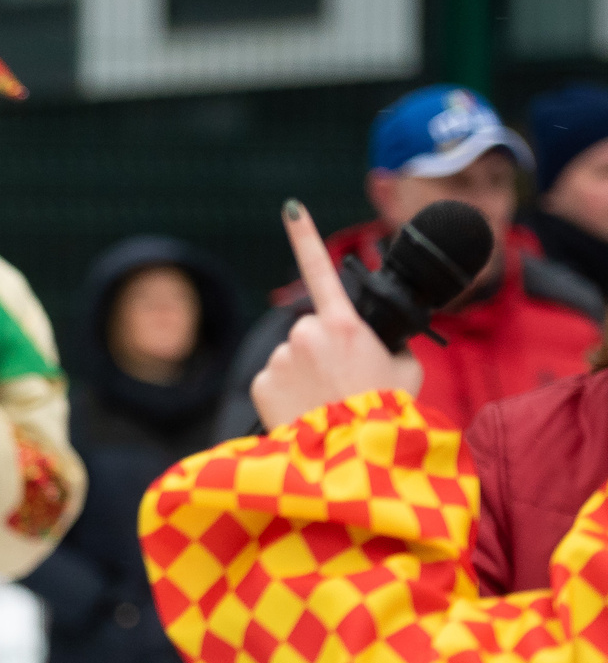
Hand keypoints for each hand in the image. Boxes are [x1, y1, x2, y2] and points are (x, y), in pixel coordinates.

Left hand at [250, 200, 420, 428]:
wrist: (351, 455)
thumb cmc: (384, 412)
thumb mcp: (403, 368)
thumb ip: (384, 344)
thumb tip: (371, 345)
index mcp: (343, 324)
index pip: (320, 269)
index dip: (305, 236)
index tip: (290, 208)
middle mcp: (306, 334)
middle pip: (310, 330)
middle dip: (323, 349)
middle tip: (345, 380)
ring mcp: (279, 358)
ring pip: (291, 356)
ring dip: (306, 373)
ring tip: (327, 399)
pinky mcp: (260, 383)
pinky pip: (274, 379)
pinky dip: (287, 393)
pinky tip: (305, 408)